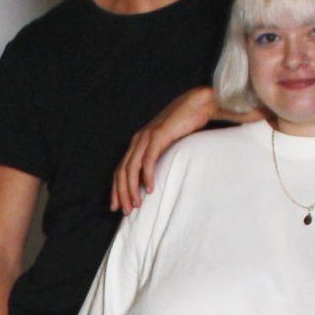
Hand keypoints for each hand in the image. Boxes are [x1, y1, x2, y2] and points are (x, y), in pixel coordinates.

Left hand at [111, 85, 222, 212]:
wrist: (198, 103)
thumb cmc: (186, 124)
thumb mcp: (169, 144)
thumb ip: (160, 156)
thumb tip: (158, 176)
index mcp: (138, 143)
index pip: (120, 170)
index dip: (116, 189)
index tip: (117, 206)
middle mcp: (138, 140)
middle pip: (122, 172)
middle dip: (121, 194)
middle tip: (126, 211)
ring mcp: (147, 137)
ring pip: (131, 168)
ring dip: (132, 189)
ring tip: (137, 204)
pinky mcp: (158, 135)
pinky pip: (148, 160)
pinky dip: (147, 176)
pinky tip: (150, 188)